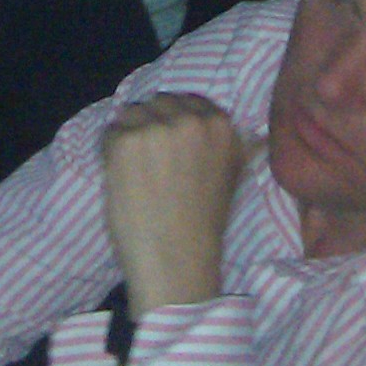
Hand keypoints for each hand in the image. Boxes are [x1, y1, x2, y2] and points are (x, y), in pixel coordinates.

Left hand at [101, 93, 255, 319]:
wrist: (176, 264)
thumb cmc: (202, 227)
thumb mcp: (232, 179)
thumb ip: (235, 149)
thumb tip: (257, 135)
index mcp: (222, 126)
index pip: (188, 101)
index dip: (174, 124)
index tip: (171, 153)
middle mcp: (192, 120)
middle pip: (158, 102)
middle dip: (152, 126)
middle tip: (153, 165)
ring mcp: (158, 128)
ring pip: (131, 114)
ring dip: (129, 137)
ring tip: (137, 173)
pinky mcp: (126, 141)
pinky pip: (109, 132)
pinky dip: (109, 154)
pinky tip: (123, 180)